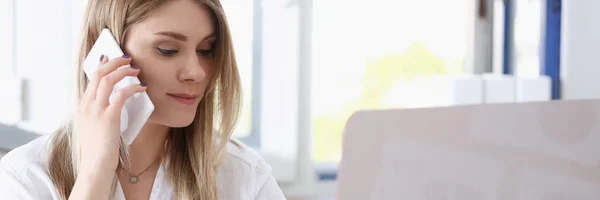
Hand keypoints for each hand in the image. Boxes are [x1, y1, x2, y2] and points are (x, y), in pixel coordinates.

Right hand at [74, 54, 144, 174]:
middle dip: (114, 63)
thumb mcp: (94, 129)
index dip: (102, 67)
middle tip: (127, 58)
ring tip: (136, 69)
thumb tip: (113, 106)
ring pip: (108, 79)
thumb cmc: (98, 151)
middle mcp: (87, 106)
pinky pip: (121, 94)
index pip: (91, 81)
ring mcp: (96, 110)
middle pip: (99, 74)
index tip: (110, 58)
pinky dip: (133, 88)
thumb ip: (99, 116)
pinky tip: (142, 88)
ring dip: (124, 71)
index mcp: (82, 108)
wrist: (95, 166)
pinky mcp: (108, 117)